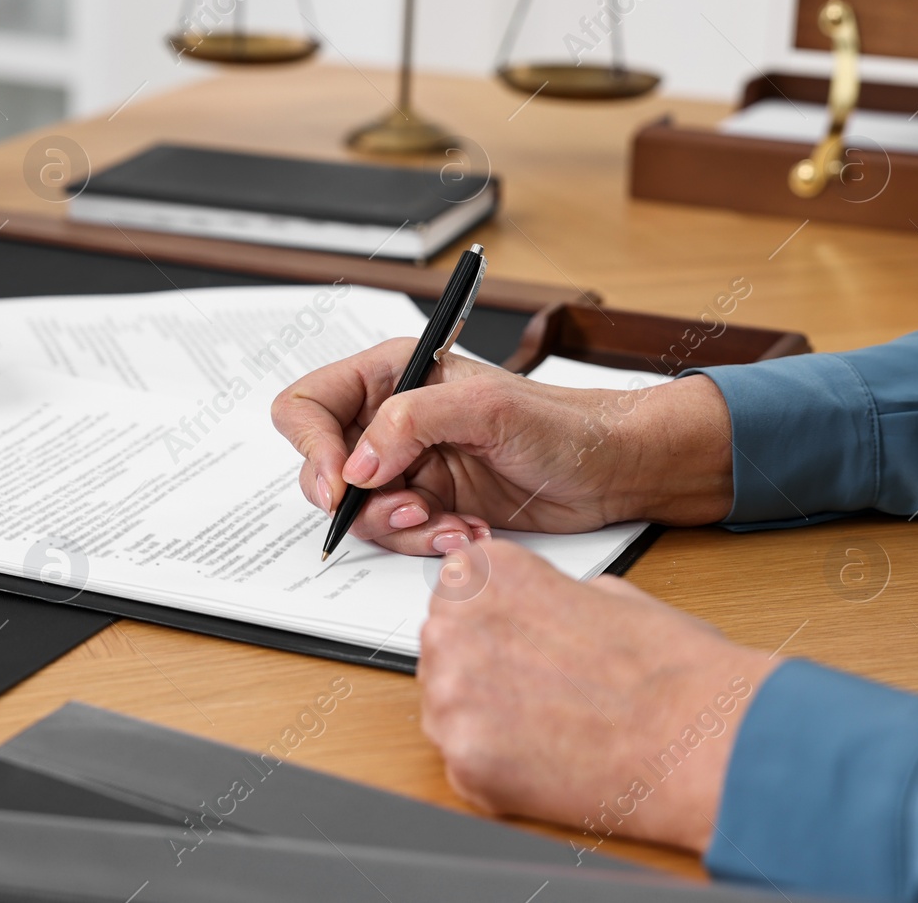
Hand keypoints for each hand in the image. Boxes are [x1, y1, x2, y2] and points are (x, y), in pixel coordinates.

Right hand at [271, 339, 733, 555]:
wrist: (609, 469)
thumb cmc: (561, 422)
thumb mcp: (486, 408)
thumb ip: (411, 422)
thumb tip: (356, 463)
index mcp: (391, 374)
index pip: (308, 405)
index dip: (312, 447)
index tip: (341, 484)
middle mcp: (389, 419)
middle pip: (324, 467)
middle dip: (361, 501)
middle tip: (411, 509)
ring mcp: (407, 466)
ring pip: (359, 511)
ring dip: (401, 527)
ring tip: (450, 522)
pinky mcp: (429, 505)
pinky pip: (398, 536)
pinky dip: (427, 542)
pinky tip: (468, 531)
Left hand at [419, 539, 775, 854]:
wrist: (704, 739)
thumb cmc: (670, 667)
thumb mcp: (603, 591)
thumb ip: (542, 597)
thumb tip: (528, 615)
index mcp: (485, 573)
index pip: (455, 594)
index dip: (492, 625)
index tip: (519, 643)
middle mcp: (454, 625)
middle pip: (444, 651)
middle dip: (483, 671)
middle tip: (544, 692)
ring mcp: (452, 696)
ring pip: (448, 710)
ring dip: (487, 720)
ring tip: (556, 727)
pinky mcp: (464, 760)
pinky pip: (466, 764)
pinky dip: (501, 770)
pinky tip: (552, 761)